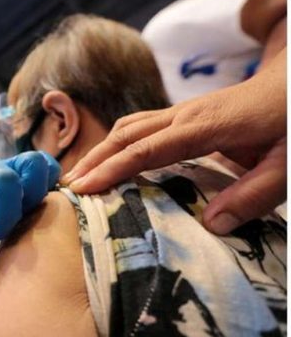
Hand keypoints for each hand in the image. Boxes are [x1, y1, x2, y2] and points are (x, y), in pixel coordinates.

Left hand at [0, 151, 59, 297]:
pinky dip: (51, 185)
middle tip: (0, 232)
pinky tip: (43, 207)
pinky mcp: (26, 168)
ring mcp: (8, 166)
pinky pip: (48, 169)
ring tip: (27, 214)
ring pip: (34, 166)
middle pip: (4, 181)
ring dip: (36, 194)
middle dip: (8, 213)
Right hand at [65, 49, 286, 234]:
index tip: (83, 189)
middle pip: (125, 134)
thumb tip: (211, 225)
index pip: (144, 150)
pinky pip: (142, 125)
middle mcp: (185, 115)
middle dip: (93, 159)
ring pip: (130, 125)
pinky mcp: (189, 113)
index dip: (110, 169)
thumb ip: (253, 195)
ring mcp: (185, 111)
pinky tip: (114, 159)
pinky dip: (119, 142)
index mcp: (204, 126)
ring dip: (102, 148)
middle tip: (68, 186)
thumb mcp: (288, 164)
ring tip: (82, 175)